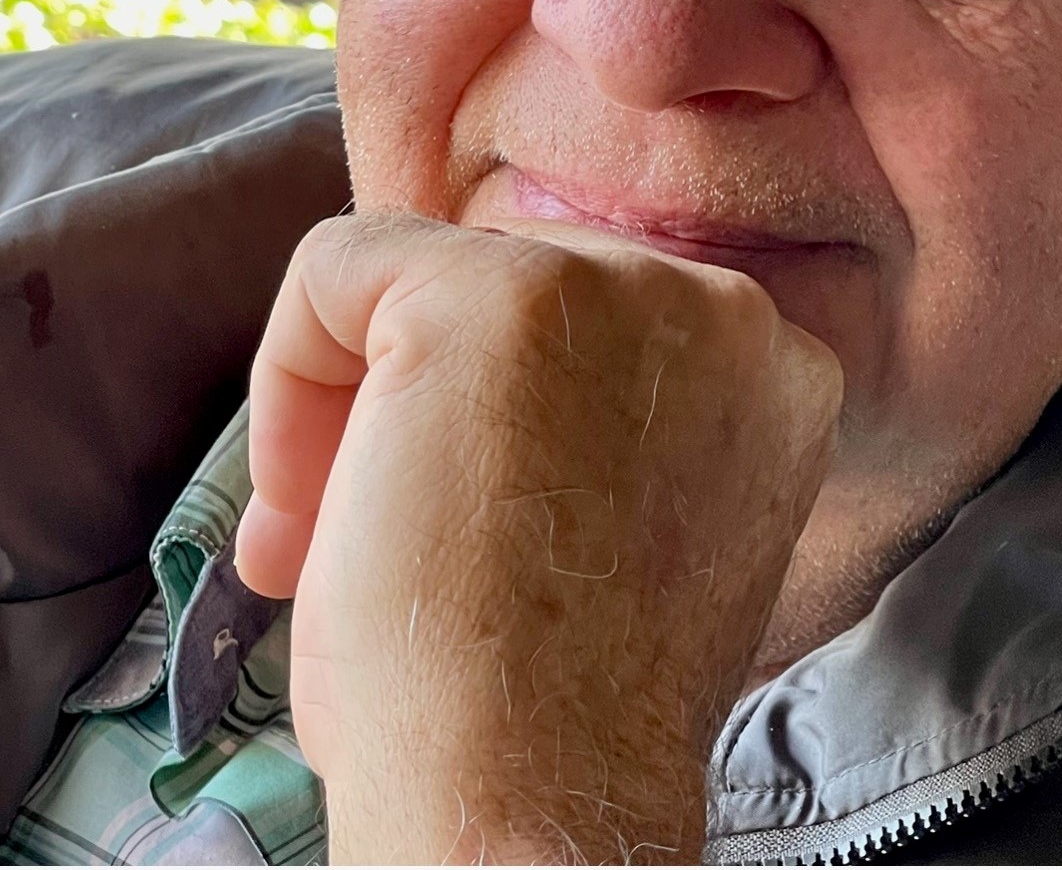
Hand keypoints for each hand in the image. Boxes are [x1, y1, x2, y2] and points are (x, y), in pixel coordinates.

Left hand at [235, 212, 842, 863]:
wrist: (543, 799)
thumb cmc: (572, 706)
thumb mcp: (645, 521)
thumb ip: (621, 416)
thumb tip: (497, 362)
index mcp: (770, 367)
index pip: (596, 324)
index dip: (505, 422)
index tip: (457, 536)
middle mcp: (720, 305)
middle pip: (513, 284)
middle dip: (423, 403)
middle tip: (375, 542)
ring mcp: (620, 288)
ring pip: (423, 272)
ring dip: (355, 398)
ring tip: (328, 539)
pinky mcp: (504, 293)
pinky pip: (341, 265)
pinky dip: (287, 369)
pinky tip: (300, 506)